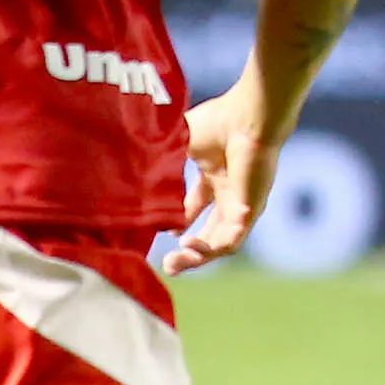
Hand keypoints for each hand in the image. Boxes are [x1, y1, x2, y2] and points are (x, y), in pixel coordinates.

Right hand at [165, 75, 283, 274]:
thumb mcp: (181, 142)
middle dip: (188, 250)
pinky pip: (232, 240)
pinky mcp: (250, 211)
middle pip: (210, 231)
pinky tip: (189, 244)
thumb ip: (162, 158)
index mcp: (216, 172)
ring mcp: (242, 203)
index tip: (165, 229)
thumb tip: (134, 168)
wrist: (247, 119)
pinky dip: (211, 248)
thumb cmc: (219, 122)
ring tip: (174, 264)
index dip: (181, 220)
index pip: (198, 204)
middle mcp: (230, 191)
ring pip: (220, 242)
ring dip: (197, 256)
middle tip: (168, 265)